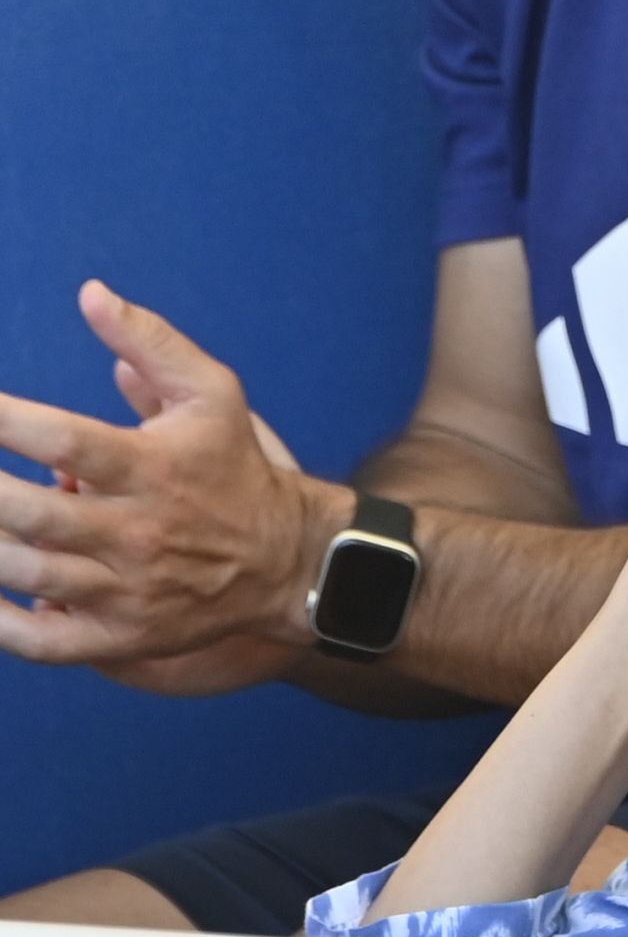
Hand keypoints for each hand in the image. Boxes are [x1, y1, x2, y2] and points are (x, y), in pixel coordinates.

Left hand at [0, 282, 336, 666]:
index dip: (4, 422)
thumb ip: (151, 343)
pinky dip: (1, 627)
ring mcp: (131, 590)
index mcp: (155, 469)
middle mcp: (140, 532)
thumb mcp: (213, 393)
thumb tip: (90, 294)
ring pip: (30, 574)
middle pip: (34, 514)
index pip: (65, 442)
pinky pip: (47, 642)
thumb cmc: (238, 467)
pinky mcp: (126, 635)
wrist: (290, 560)